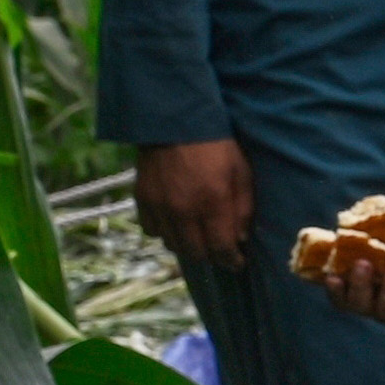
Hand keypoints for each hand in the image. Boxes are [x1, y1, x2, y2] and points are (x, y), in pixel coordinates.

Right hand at [132, 138, 257, 266]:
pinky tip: (175, 223)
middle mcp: (183, 210)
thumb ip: (243, 209)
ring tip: (198, 236)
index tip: (237, 263)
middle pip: (195, 253)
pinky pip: (151, 230)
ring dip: (187, 245)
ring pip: (172, 244)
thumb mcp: (242, 174)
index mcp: (212, 203)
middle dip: (210, 256)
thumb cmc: (217, 146)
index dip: (231, 261)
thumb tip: (240, 239)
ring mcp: (159, 206)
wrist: (176, 121)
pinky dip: (164, 232)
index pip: (220, 249)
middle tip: (219, 250)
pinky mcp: (142, 198)